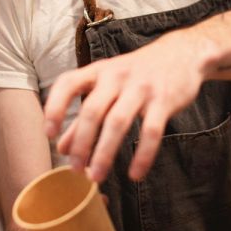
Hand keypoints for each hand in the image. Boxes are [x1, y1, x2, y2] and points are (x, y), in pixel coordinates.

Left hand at [43, 30, 207, 182]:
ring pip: (118, 122)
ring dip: (105, 153)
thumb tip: (62, 148)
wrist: (182, 53)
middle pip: (92, 110)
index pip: (68, 83)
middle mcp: (116, 77)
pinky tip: (135, 174)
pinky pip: (152, 131)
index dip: (55, 107)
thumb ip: (84, 115)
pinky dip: (142, 156)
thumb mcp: (108, 87)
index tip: (49, 134)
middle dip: (81, 143)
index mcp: (98, 71)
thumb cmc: (137, 73)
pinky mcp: (164, 100)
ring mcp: (141, 87)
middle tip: (75, 169)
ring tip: (97, 177)